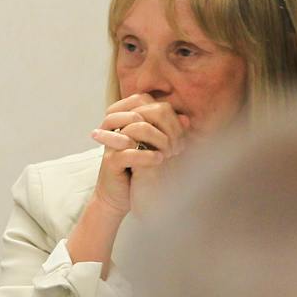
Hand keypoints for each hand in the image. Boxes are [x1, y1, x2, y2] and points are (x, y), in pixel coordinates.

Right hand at [88, 93, 184, 216]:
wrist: (118, 196)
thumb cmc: (138, 170)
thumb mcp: (157, 147)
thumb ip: (170, 131)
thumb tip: (186, 119)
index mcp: (124, 119)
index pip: (145, 100)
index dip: (167, 113)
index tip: (178, 134)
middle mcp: (115, 128)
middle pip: (144, 111)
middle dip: (167, 127)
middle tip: (176, 147)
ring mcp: (112, 144)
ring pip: (137, 127)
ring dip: (160, 140)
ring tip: (168, 154)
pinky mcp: (110, 162)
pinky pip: (129, 152)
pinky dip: (148, 156)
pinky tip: (158, 161)